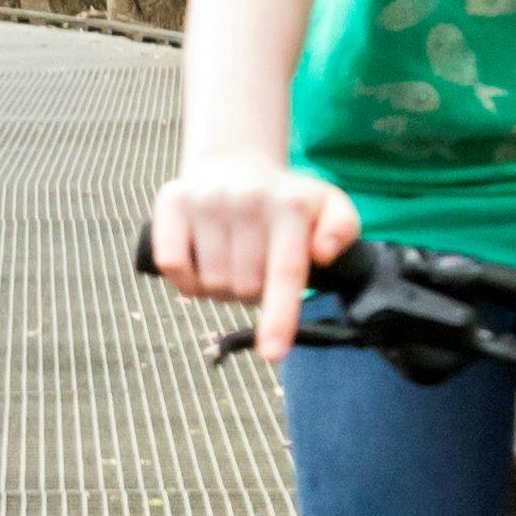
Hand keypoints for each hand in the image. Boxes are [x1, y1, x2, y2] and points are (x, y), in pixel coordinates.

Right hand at [145, 161, 358, 354]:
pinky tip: (200, 264)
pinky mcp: (172, 201)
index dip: (278, 317)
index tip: (272, 354)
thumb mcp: (328, 205)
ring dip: (221, 289)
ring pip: (210, 283)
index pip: (284, 272)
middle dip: (252, 294)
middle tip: (255, 269)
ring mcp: (206, 199)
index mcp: (289, 207)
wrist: (234, 160)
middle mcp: (246, 200)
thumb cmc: (286, 200)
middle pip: (245, 288)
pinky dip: (186, 279)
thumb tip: (321, 254)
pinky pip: (172, 265)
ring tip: (230, 261)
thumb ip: (342, 229)